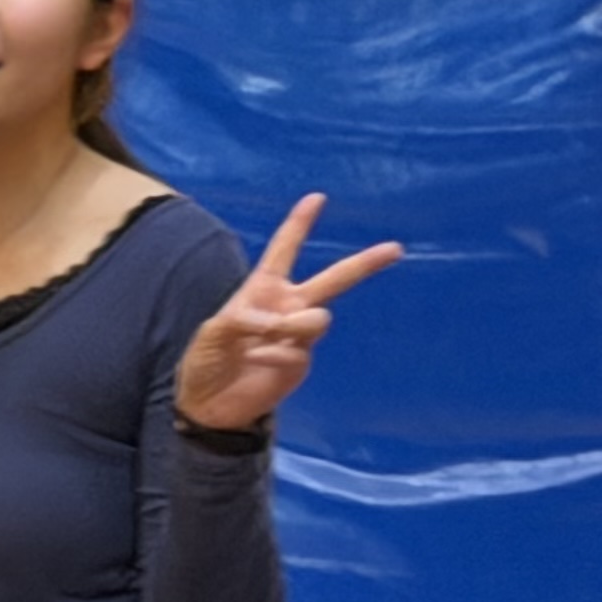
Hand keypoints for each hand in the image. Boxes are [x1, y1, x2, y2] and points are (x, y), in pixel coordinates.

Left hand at [174, 195, 400, 429]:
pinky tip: (256, 361)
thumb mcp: (213, 330)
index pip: (284, 250)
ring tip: (265, 338)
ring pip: (318, 318)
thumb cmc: (206, 360)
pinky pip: (298, 351)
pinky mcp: (300, 363)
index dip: (299, 224)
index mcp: (263, 288)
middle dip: (365, 263)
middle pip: (333, 279)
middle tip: (395, 248)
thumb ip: (244, 318)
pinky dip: (275, 354)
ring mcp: (298, 336)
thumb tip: (277, 323)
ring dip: (292, 325)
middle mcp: (287, 306)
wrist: (208, 403)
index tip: (317, 197)